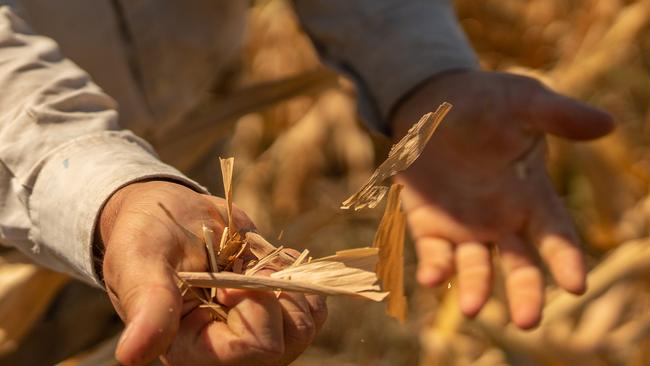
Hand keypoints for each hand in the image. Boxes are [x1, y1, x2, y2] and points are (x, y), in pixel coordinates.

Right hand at [98, 181, 326, 364]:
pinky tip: (264, 262)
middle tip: (240, 266)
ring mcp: (256, 335)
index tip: (228, 279)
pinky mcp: (275, 316)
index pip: (259, 347)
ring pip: (306, 325)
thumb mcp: (141, 261)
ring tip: (248, 264)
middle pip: (289, 341)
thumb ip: (147, 303)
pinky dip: (298, 276)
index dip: (255, 304)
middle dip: (274, 291)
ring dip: (285, 281)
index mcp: (191, 350)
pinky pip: (315, 308)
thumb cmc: (147, 236)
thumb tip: (131, 357)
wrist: (170, 216)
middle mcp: (227, 353)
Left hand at [392, 70, 613, 328]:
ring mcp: (464, 225)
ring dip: (475, 288)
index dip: (566, 260)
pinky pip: (434, 252)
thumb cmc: (487, 102)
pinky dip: (434, 267)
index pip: (556, 236)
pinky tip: (431, 279)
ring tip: (471, 308)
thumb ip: (559, 116)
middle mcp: (501, 219)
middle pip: (519, 265)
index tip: (575, 286)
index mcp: (532, 196)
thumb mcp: (525, 102)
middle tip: (526, 321)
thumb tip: (608, 124)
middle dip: (525, 293)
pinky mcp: (429, 223)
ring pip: (475, 267)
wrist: (433, 101)